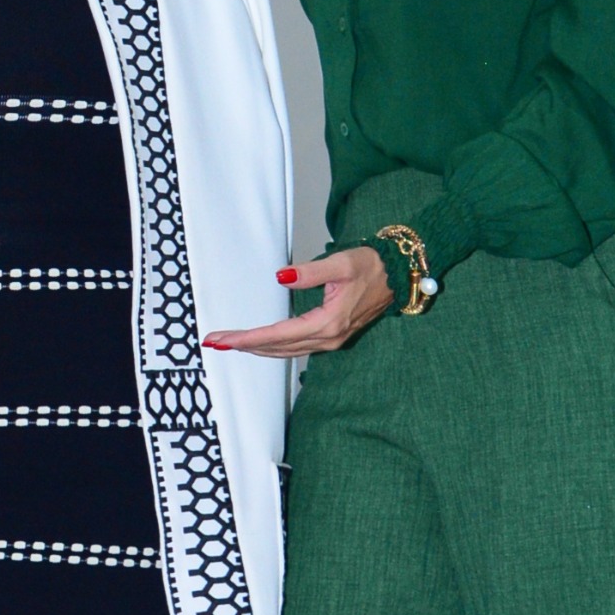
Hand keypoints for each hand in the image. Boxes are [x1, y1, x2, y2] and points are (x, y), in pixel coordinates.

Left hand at [205, 244, 395, 357]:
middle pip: (278, 347)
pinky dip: (275, 347)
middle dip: (245, 345)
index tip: (224, 338)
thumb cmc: (370, 266)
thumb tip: (281, 276)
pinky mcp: (333, 336)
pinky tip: (261, 343)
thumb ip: (310, 272)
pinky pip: (297, 347)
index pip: (278, 335)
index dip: (248, 338)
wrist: (398, 275)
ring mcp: (331, 340)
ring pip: (286, 351)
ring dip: (258, 348)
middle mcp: (328, 337)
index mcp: (328, 322)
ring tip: (231, 343)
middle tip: (215, 341)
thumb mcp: (340, 263)